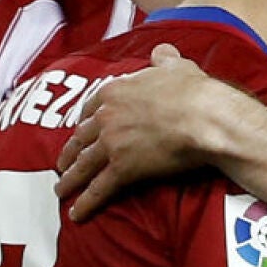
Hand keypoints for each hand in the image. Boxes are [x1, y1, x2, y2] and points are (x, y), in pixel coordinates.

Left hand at [54, 44, 235, 219]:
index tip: (79, 129)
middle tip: (60, 164)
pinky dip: (85, 203)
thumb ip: (164, 60)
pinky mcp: (123, 168)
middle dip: (69, 152)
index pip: (90, 107)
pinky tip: (77, 214)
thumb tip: (162, 52)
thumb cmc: (194, 92)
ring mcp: (112, 144)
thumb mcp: (177, 67)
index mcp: (116, 91)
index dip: (83, 120)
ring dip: (70, 180)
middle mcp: (107, 117)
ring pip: (84, 165)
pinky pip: (99, 189)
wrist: (205, 117)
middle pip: (81, 137)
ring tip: (61, 190)